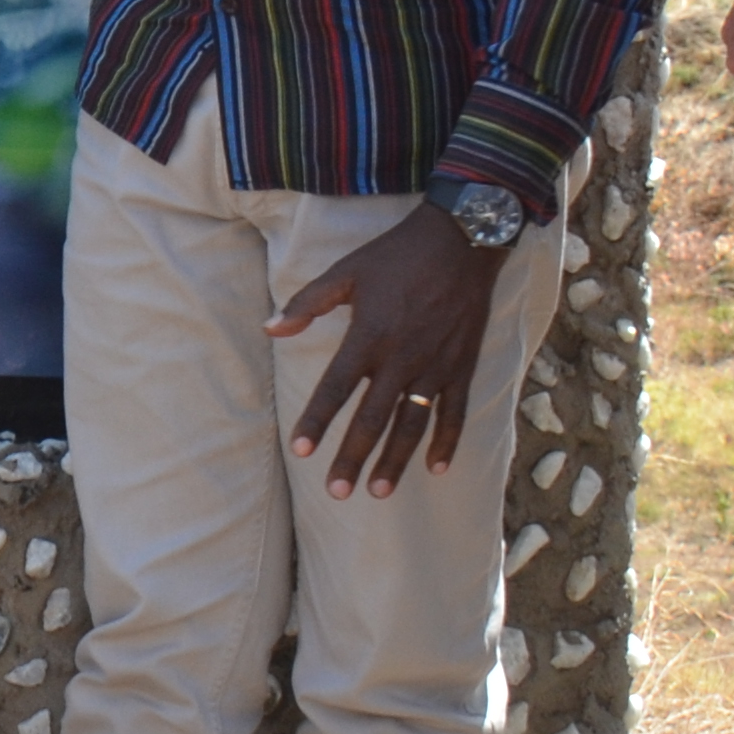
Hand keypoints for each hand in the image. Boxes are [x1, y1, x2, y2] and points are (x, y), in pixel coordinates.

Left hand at [269, 203, 503, 498]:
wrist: (461, 241)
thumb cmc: (396, 256)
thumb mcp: (346, 272)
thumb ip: (307, 304)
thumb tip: (269, 330)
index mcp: (369, 336)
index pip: (336, 388)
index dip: (317, 421)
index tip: (300, 451)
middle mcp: (402, 358)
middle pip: (373, 418)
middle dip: (353, 456)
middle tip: (337, 492)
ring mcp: (436, 366)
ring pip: (413, 424)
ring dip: (396, 460)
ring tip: (378, 491)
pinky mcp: (463, 366)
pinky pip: (455, 412)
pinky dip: (447, 442)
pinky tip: (436, 469)